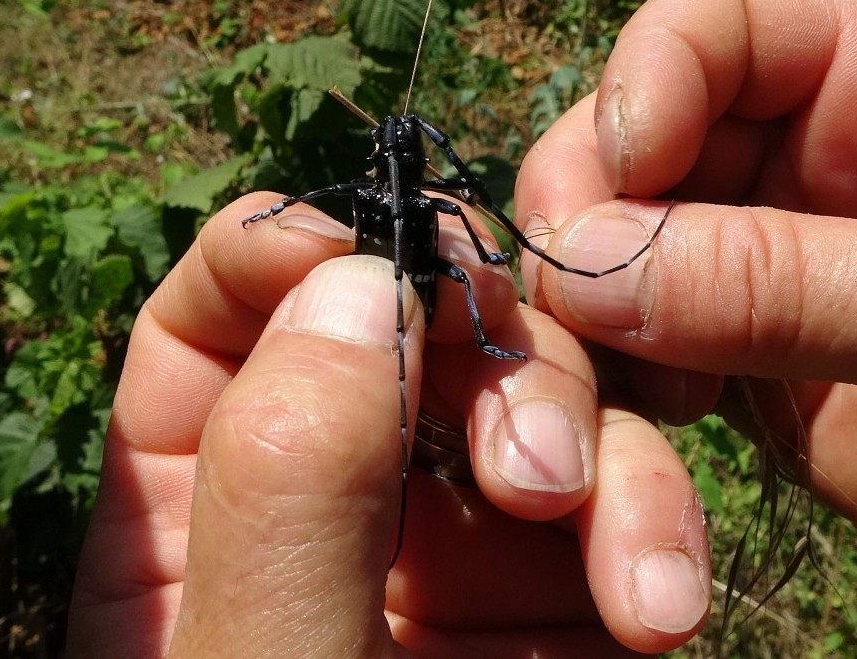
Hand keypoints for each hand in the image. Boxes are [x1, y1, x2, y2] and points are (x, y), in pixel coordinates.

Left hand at [67, 195, 709, 657]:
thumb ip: (288, 497)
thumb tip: (366, 281)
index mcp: (195, 505)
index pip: (226, 306)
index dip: (299, 245)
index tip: (384, 257)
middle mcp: (331, 499)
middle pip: (416, 326)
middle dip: (492, 358)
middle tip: (531, 469)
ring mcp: (457, 547)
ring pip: (542, 398)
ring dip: (601, 456)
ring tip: (634, 584)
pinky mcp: (569, 600)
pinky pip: (625, 504)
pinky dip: (657, 532)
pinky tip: (661, 610)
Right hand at [515, 0, 856, 655]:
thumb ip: (789, 284)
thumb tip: (587, 260)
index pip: (722, 25)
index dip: (649, 79)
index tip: (623, 178)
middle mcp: (824, 175)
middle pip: (641, 142)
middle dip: (587, 212)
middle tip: (576, 307)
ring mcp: (789, 287)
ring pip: (624, 265)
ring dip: (582, 325)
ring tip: (598, 404)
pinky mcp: (773, 394)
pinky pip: (651, 374)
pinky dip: (617, 403)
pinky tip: (642, 448)